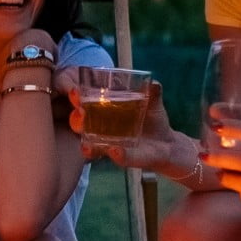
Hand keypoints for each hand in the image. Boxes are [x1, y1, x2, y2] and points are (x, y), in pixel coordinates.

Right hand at [68, 79, 186, 171]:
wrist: (165, 143)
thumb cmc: (152, 118)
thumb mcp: (152, 102)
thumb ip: (153, 93)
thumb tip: (153, 83)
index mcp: (103, 108)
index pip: (84, 101)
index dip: (76, 97)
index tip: (74, 92)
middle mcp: (100, 126)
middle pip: (80, 123)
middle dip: (76, 119)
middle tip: (80, 112)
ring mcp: (108, 143)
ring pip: (90, 143)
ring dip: (88, 141)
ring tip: (87, 137)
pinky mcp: (123, 157)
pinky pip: (116, 157)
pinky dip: (116, 154)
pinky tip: (115, 150)